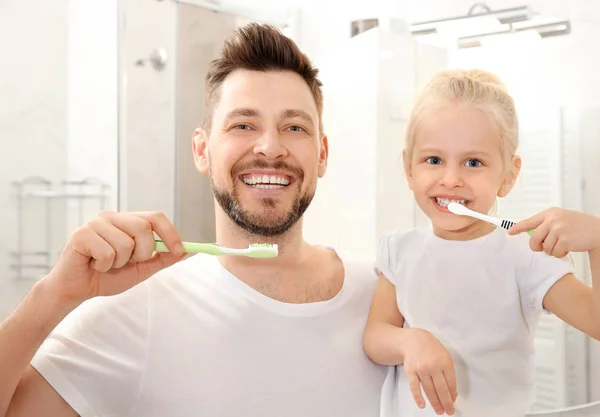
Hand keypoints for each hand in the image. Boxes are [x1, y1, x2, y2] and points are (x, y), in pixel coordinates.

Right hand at [44, 210, 185, 305]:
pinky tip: (94, 266)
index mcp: (127, 221)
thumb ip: (163, 258)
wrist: (78, 289)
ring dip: (120, 263)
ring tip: (107, 265)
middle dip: (142, 252)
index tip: (179, 250)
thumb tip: (189, 251)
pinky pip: (107, 252)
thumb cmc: (107, 276)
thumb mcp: (142, 268)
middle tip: (128, 263)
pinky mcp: (81, 234)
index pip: (155, 217)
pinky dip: (104, 266)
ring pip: (125, 243)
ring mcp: (95, 223)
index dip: (170, 233)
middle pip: (143, 227)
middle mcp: (112, 217)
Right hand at [403, 328, 457, 415]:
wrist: (414, 340)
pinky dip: (418, 397)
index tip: (453, 402)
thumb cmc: (432, 350)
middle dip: (446, 403)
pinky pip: (414, 387)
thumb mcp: (445, 357)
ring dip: (435, 403)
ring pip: (429, 390)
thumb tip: (452, 393)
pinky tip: (422, 405)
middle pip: (441, 389)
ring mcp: (421, 369)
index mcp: (445, 362)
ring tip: (439, 411)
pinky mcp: (410, 371)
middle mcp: (433, 366)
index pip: (451, 383)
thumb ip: (449, 373)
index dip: (453, 394)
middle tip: (449, 411)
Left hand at [508, 207, 599, 257]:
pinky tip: (568, 248)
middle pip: (534, 239)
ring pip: (545, 248)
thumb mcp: (560, 218)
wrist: (597, 230)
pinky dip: (560, 254)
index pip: (529, 221)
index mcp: (550, 213)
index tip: (510, 232)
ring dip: (552, 250)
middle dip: (537, 247)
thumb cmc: (577, 225)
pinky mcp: (565, 240)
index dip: (517, 228)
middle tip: (544, 247)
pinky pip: (554, 253)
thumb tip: (528, 233)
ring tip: (562, 244)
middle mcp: (553, 219)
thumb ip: (545, 224)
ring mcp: (559, 229)